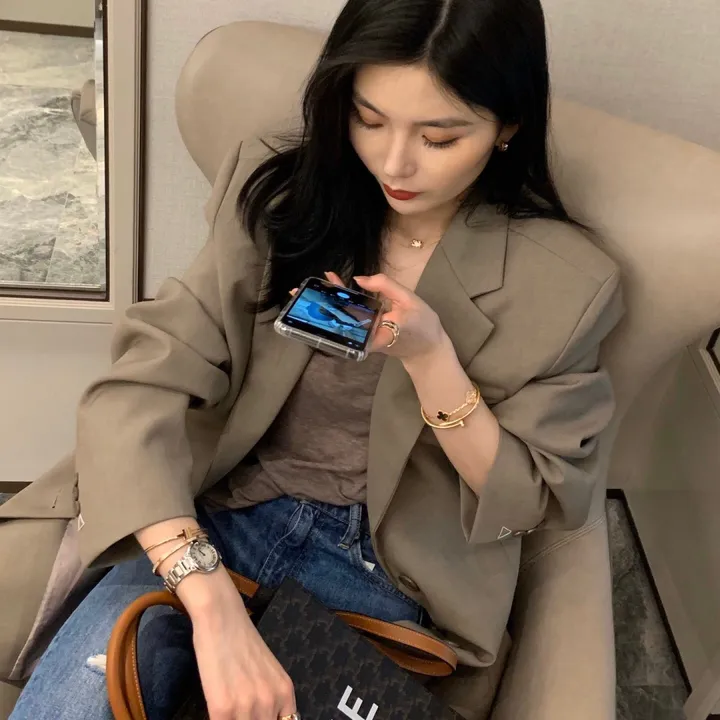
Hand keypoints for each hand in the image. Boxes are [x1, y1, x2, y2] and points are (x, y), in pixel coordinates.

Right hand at [186, 573, 296, 719]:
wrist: (221, 616)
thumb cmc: (241, 639)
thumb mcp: (268, 671)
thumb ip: (271, 696)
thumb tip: (268, 715)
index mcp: (285, 692)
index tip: (255, 717)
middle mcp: (271, 701)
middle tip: (239, 712)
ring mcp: (247, 706)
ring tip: (227, 712)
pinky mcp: (222, 707)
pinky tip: (215, 712)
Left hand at [323, 271, 446, 361]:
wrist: (429, 350)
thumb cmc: (423, 324)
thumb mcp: (409, 298)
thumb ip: (385, 286)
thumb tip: (358, 279)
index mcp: (381, 329)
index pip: (354, 316)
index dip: (339, 301)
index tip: (330, 283)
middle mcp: (369, 337)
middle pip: (344, 318)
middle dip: (329, 302)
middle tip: (313, 284)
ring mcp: (366, 340)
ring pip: (346, 321)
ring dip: (334, 304)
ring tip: (321, 286)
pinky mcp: (366, 340)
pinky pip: (352, 323)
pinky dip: (344, 309)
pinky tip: (337, 295)